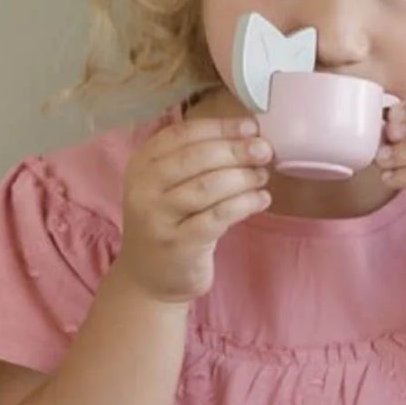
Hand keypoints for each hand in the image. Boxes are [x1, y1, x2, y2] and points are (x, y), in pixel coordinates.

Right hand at [114, 116, 272, 302]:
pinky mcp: (179, 244)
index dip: (219, 127)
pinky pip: (218, 216)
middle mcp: (143, 188)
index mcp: (141, 165)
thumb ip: (195, 160)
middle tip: (264, 150)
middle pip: (195, 158)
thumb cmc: (169, 223)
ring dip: (243, 177)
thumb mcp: (168, 187)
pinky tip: (261, 199)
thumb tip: (247, 136)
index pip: (181, 134)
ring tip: (263, 176)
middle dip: (235, 150)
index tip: (250, 126)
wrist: (149, 278)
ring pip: (208, 186)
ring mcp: (158, 218)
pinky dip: (245, 203)